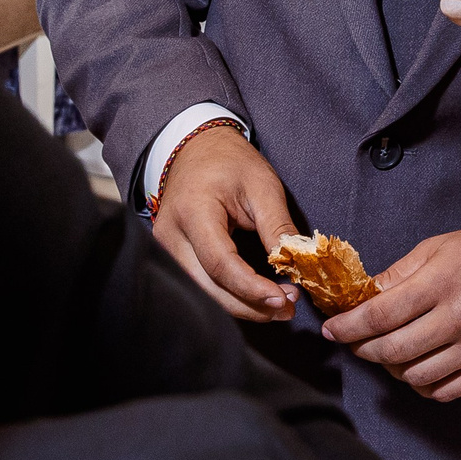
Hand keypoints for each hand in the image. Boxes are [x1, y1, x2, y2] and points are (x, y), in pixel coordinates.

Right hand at [149, 124, 299, 320]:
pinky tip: (255, 297)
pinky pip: (200, 285)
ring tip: (277, 305)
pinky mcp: (172, 257)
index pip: (220, 263)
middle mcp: (170, 235)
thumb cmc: (230, 163)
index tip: (283, 299)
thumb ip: (277, 225)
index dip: (251, 287)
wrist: (198, 150)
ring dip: (240, 305)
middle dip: (249, 305)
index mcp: (192, 211)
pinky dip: (228, 296)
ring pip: (202, 292)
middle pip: (207, 287)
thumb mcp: (262, 185)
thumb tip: (295, 265)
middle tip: (286, 309)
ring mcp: (165, 249)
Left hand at [322, 223, 460, 401]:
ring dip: (391, 369)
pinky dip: (423, 386)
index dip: (350, 326)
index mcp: (442, 283)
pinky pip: (445, 391)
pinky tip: (416, 369)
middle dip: (363, 349)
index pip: (382, 314)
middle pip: (393, 350)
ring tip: (386, 353)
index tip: (333, 330)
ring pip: (416, 376)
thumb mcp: (439, 246)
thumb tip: (364, 295)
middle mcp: (459, 318)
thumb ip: (399, 273)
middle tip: (354, 342)